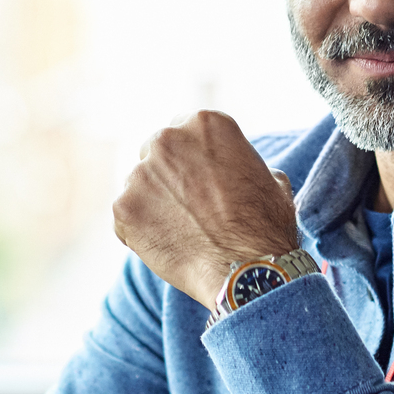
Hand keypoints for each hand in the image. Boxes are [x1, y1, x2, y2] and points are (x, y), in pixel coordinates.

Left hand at [113, 110, 298, 307]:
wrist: (246, 269)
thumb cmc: (265, 226)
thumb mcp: (269, 177)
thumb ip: (240, 162)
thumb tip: (235, 169)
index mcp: (205, 123)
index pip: (183, 130)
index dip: (190, 156)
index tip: (198, 178)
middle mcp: (168, 139)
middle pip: (155, 152)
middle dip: (167, 176)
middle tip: (187, 206)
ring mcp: (141, 173)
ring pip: (138, 185)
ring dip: (153, 204)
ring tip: (181, 232)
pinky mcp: (124, 207)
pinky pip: (125, 218)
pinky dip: (139, 233)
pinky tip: (167, 247)